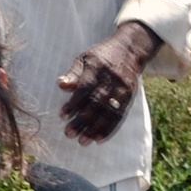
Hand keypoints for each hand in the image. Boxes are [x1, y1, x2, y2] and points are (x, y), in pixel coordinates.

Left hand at [57, 23, 158, 145]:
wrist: (130, 49)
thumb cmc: (101, 55)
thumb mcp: (85, 58)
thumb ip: (73, 73)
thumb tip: (61, 85)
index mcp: (97, 68)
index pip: (85, 88)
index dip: (74, 103)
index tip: (62, 116)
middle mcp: (111, 80)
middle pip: (96, 103)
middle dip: (82, 120)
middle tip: (69, 133)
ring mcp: (121, 89)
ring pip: (107, 112)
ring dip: (95, 128)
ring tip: (83, 141)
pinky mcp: (128, 97)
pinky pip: (119, 115)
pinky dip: (109, 128)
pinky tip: (99, 139)